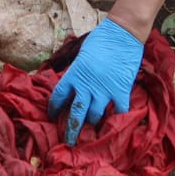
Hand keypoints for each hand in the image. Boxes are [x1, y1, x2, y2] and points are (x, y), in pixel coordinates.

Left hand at [47, 19, 144, 144]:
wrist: (122, 33)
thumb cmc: (101, 40)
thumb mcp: (81, 55)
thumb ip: (76, 72)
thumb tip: (72, 84)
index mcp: (74, 74)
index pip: (59, 95)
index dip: (54, 107)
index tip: (52, 115)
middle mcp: (87, 85)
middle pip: (76, 112)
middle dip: (71, 129)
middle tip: (68, 142)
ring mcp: (104, 89)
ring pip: (95, 115)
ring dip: (93, 122)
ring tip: (92, 128)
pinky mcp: (121, 90)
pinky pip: (118, 111)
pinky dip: (117, 118)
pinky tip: (115, 123)